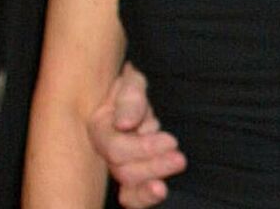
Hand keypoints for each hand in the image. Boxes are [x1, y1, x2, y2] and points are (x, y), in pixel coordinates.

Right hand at [87, 62, 184, 208]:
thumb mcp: (132, 82)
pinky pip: (132, 195)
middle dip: (153, 166)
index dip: (143, 148)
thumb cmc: (131, 89)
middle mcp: (106, 150)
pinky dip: (144, 197)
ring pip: (127, 186)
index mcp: (100, 127)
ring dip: (151, 180)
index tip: (171, 141)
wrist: (134, 97)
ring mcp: (119, 164)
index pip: (115, 148)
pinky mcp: (134, 175)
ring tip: (171, 174)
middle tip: (179, 158)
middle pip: (123, 170)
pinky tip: (159, 191)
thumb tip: (124, 124)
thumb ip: (130, 98)